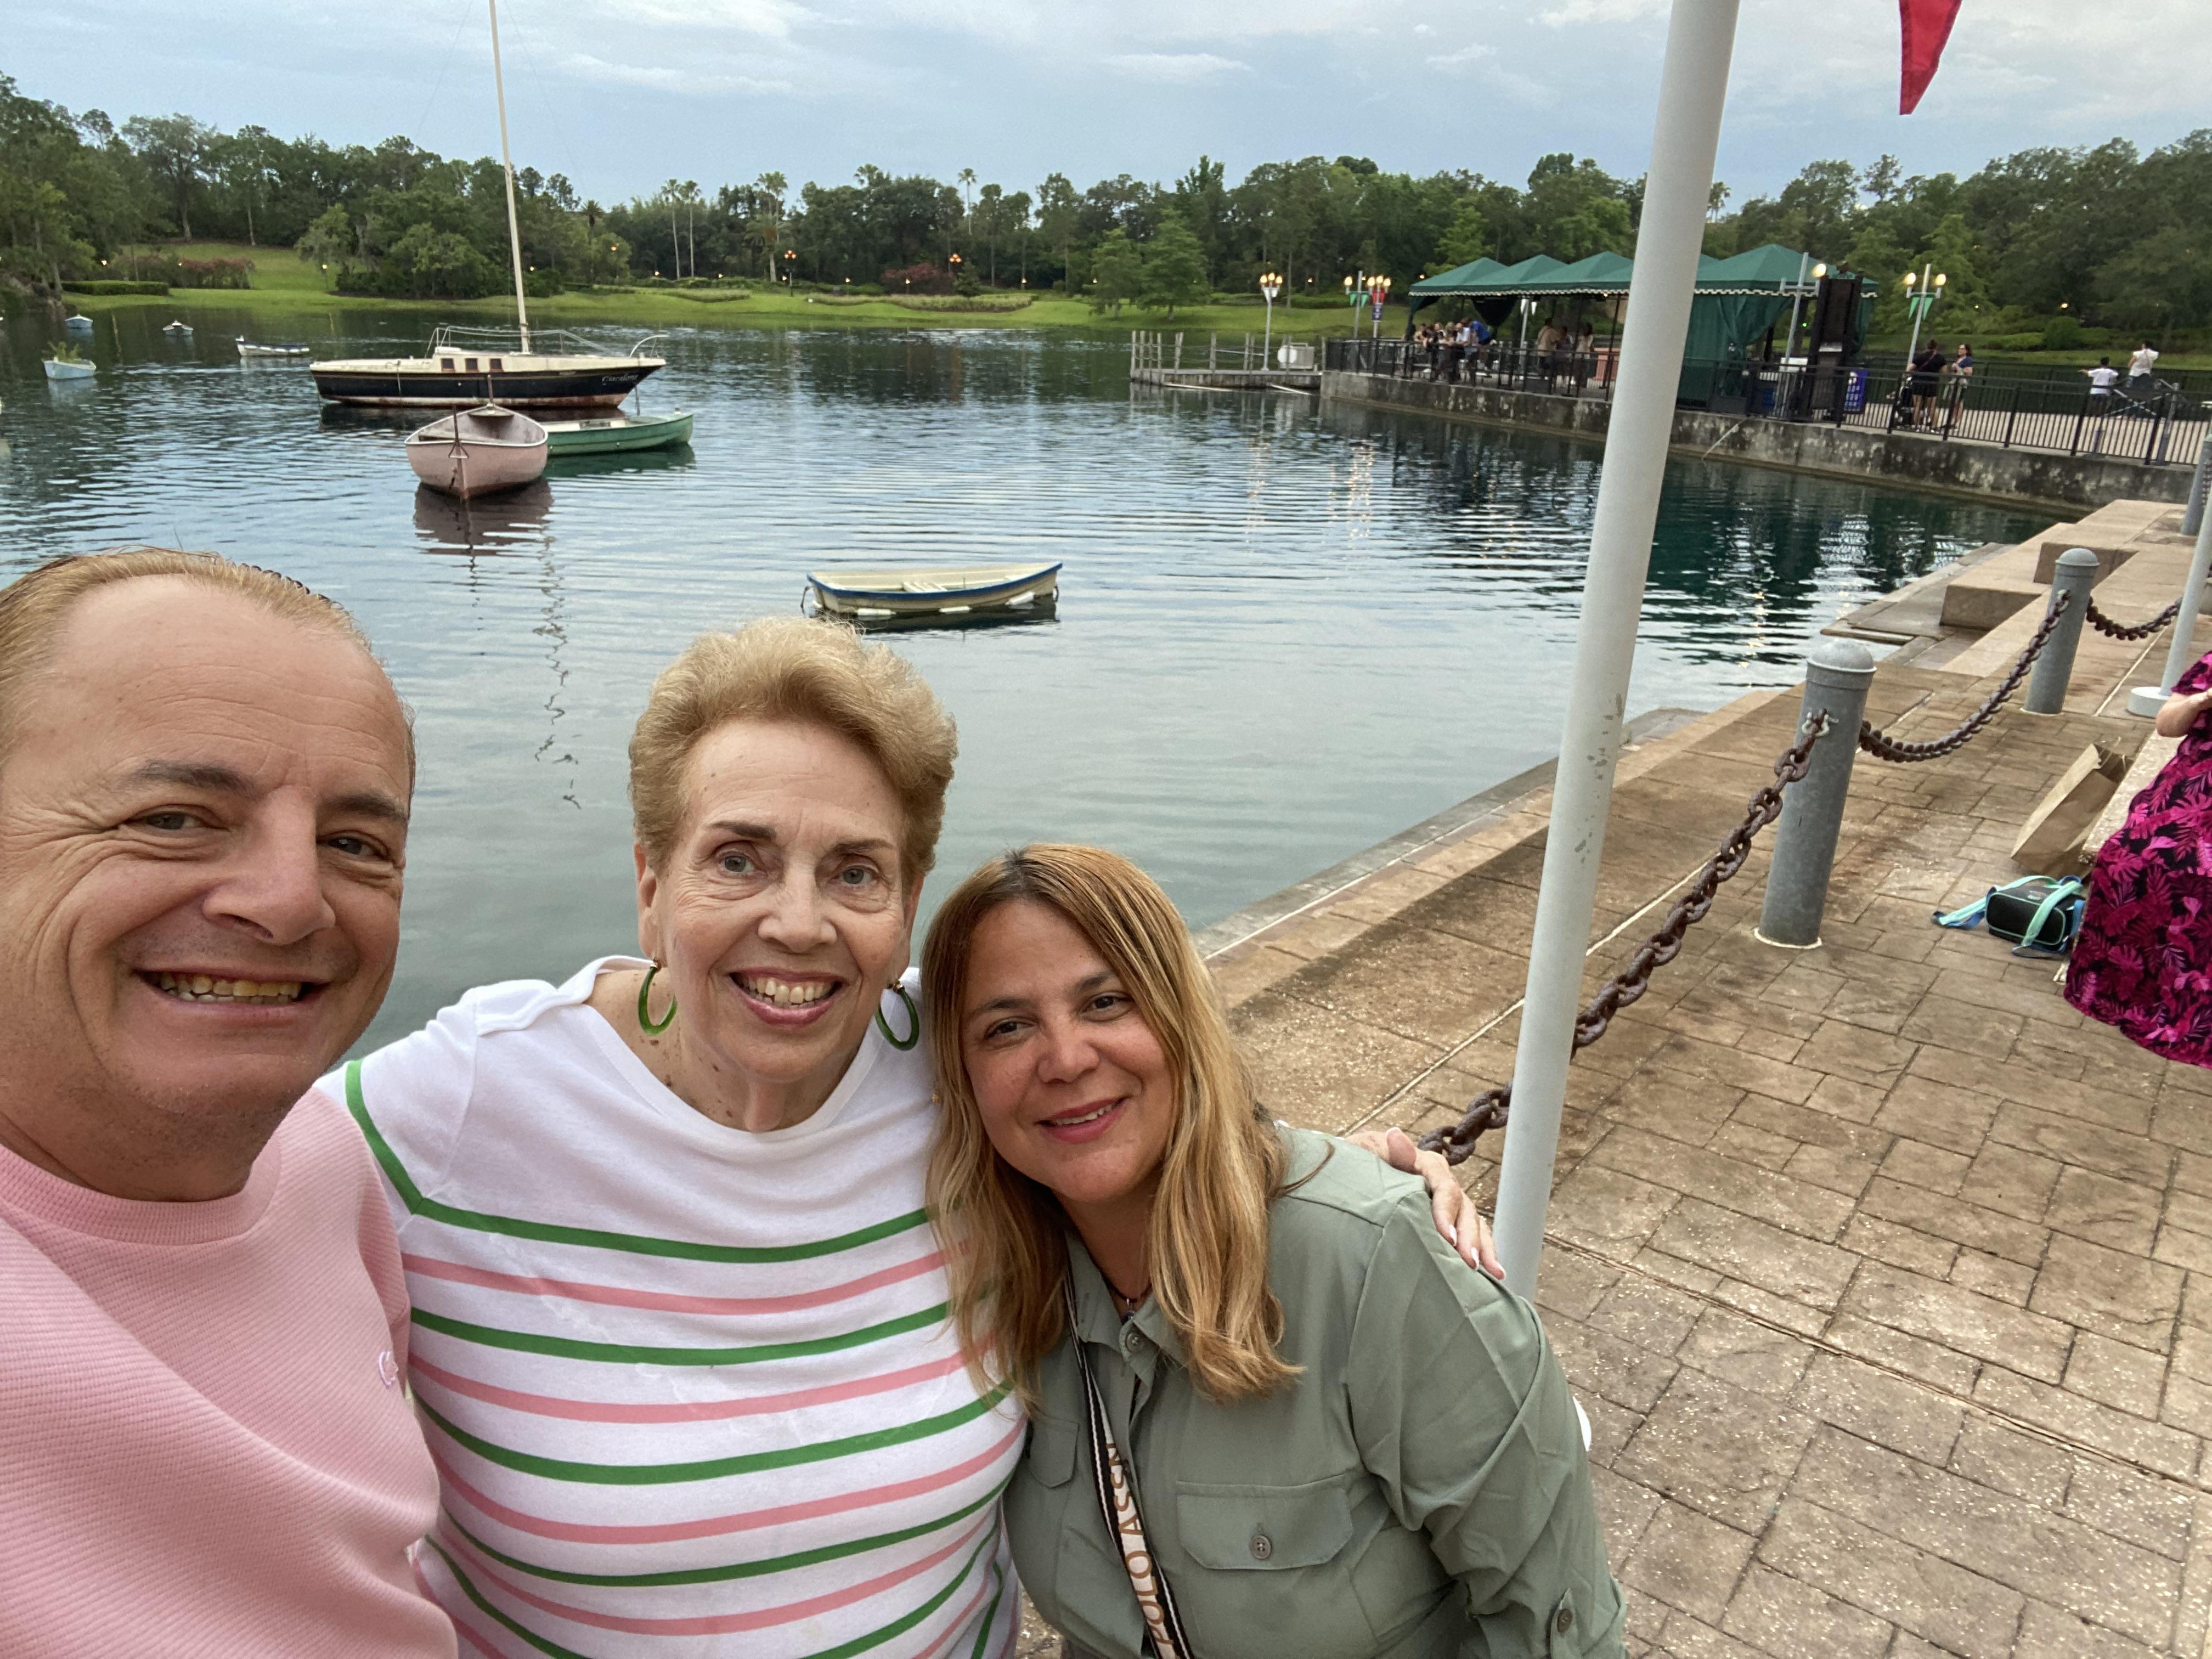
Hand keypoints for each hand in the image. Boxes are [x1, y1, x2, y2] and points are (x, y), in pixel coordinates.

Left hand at [1346, 1127, 1504, 1279]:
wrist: (1355, 1173)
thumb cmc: (1360, 1163)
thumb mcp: (1367, 1152)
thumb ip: (1385, 1151)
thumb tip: (1395, 1135)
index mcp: (1427, 1165)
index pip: (1444, 1188)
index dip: (1447, 1213)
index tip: (1447, 1238)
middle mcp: (1443, 1182)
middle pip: (1464, 1208)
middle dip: (1469, 1237)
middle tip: (1469, 1262)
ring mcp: (1449, 1202)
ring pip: (1473, 1223)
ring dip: (1483, 1248)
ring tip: (1493, 1272)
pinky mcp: (1449, 1219)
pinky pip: (1472, 1234)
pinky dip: (1484, 1252)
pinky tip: (1494, 1274)